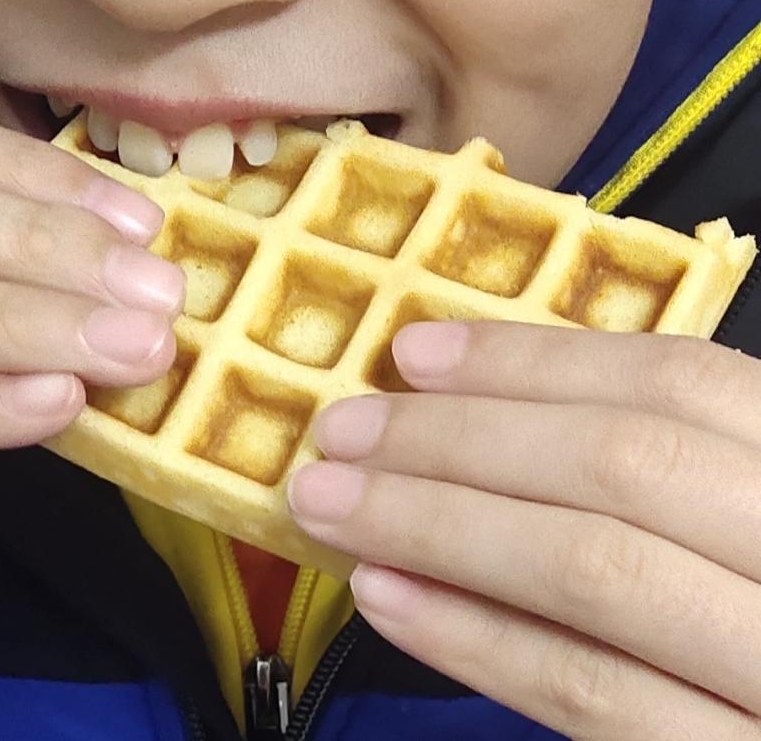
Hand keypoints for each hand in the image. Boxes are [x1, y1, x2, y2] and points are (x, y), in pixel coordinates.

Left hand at [289, 322, 760, 738]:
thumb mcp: (743, 516)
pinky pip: (587, 694)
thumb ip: (663, 472)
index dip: (535, 361)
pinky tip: (385, 597)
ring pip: (592, 569)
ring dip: (434, 525)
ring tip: (329, 505)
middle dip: (456, 438)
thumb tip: (478, 417)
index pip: (678, 383)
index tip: (412, 354)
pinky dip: (472, 638)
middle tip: (339, 430)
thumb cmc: (755, 601)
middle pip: (620, 464)